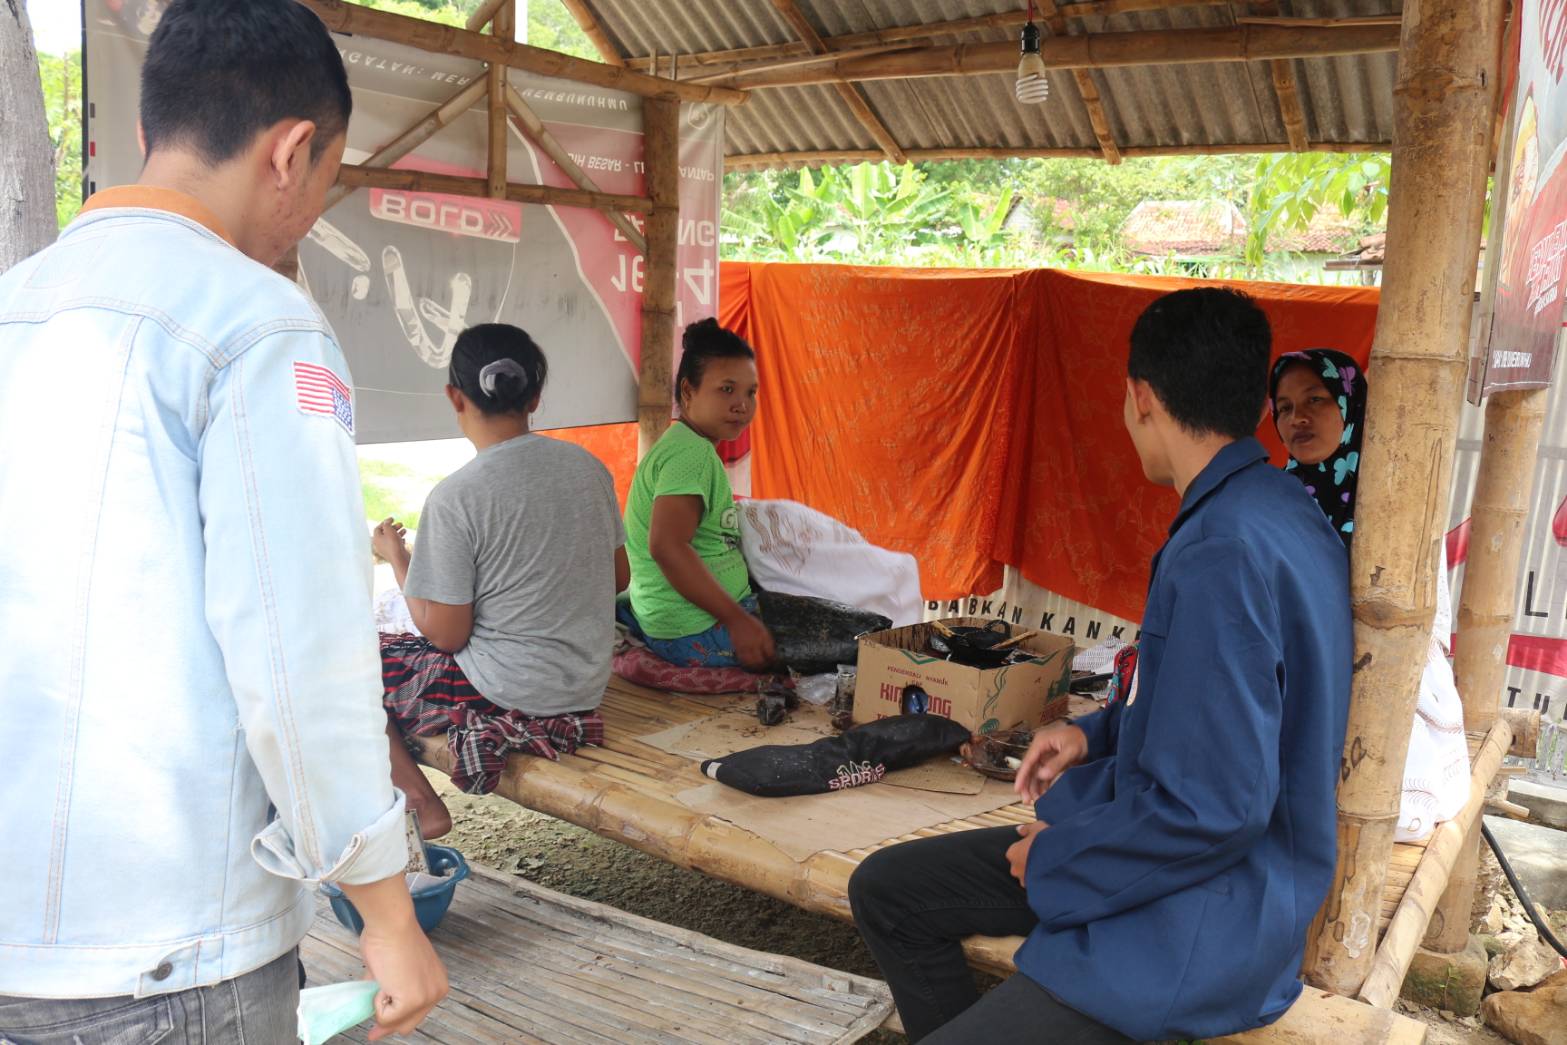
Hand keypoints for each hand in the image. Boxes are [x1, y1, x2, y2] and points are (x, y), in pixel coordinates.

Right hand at [358, 916, 448, 1039]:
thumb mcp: (396, 968)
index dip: (398, 1019)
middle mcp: (437, 991)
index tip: (383, 1027)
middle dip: (389, 1027)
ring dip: (381, 1008)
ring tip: (381, 982)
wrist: (391, 924)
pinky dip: (377, 1004)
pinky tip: (383, 982)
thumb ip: (392, 988)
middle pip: (410, 1024)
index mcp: (436, 981)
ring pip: (396, 1023)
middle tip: (373, 1034)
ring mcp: (426, 997)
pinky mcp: (412, 1001)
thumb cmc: (390, 936)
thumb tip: (377, 1004)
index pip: (418, 1012)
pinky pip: (385, 1017)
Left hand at [371, 518, 408, 563]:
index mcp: (376, 539)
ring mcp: (386, 549)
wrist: (400, 559)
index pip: (378, 528)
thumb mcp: (389, 530)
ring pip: (391, 538)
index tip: (393, 519)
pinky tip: (404, 538)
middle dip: (393, 527)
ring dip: (398, 533)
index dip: (385, 522)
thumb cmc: (393, 544)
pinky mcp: (393, 553)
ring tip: (405, 530)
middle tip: (401, 524)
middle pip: (385, 533)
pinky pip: (395, 544)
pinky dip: (399, 540)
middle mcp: (379, 544)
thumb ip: (387, 524)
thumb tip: (386, 521)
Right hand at [726, 612, 776, 670]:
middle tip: (766, 665)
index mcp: (764, 638)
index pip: (770, 654)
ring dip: (756, 666)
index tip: (773, 661)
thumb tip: (771, 652)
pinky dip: (748, 664)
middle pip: (762, 661)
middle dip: (765, 665)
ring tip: (759, 666)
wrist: (737, 619)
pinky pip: (744, 660)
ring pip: (752, 663)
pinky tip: (750, 663)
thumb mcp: (763, 629)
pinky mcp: (739, 649)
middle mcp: (756, 643)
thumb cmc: (751, 623)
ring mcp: (747, 647)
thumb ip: (768, 641)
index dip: (773, 660)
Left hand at [1006, 820, 1047, 886]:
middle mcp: (1015, 868)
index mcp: (1013, 853)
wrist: (1061, 858)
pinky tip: (1050, 875)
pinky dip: (1041, 880)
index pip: (1015, 851)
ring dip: (1034, 872)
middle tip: (1041, 856)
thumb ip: (1026, 829)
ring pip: (1027, 876)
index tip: (1034, 846)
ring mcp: (1025, 880)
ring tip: (1047, 867)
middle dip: (1028, 861)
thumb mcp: (1036, 828)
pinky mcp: (1035, 889)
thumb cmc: (1046, 842)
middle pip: (1019, 864)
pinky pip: (1035, 884)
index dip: (1025, 848)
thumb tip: (1019, 830)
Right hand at [1013, 723, 1087, 801]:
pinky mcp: (1050, 762)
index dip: (1022, 776)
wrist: (1092, 736)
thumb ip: (1056, 763)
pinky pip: (1043, 775)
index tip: (1017, 789)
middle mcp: (1039, 749)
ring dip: (1034, 787)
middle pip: (1029, 769)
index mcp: (1040, 742)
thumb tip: (1041, 776)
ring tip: (1035, 800)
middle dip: (1026, 785)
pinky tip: (1043, 794)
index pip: (1028, 761)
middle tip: (1026, 801)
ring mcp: (1044, 756)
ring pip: (1035, 774)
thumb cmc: (1080, 739)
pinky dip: (1042, 785)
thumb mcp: (1070, 751)